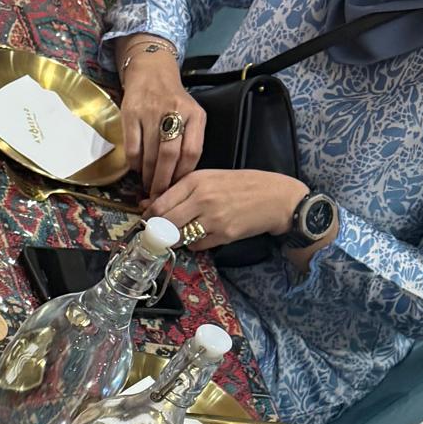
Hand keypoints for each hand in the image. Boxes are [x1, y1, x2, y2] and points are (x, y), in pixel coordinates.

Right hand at [117, 40, 204, 193]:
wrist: (152, 72)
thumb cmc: (174, 101)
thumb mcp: (191, 116)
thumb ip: (190, 142)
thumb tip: (179, 179)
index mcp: (195, 115)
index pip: (192, 152)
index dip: (182, 175)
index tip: (176, 189)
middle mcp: (175, 112)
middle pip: (169, 156)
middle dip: (162, 181)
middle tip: (157, 195)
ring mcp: (151, 112)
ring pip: (149, 154)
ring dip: (147, 176)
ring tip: (147, 185)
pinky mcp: (131, 113)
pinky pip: (132, 148)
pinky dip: (134, 164)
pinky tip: (137, 168)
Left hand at [147, 168, 306, 251]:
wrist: (276, 198)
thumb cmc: (242, 185)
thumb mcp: (210, 178)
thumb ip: (180, 190)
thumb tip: (146, 203)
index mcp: (196, 180)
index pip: (159, 204)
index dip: (148, 216)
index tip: (147, 221)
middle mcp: (201, 198)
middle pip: (164, 223)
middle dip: (158, 231)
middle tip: (158, 233)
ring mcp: (212, 218)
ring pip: (178, 237)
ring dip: (175, 239)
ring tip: (182, 233)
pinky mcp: (223, 235)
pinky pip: (196, 245)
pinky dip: (195, 243)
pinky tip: (204, 235)